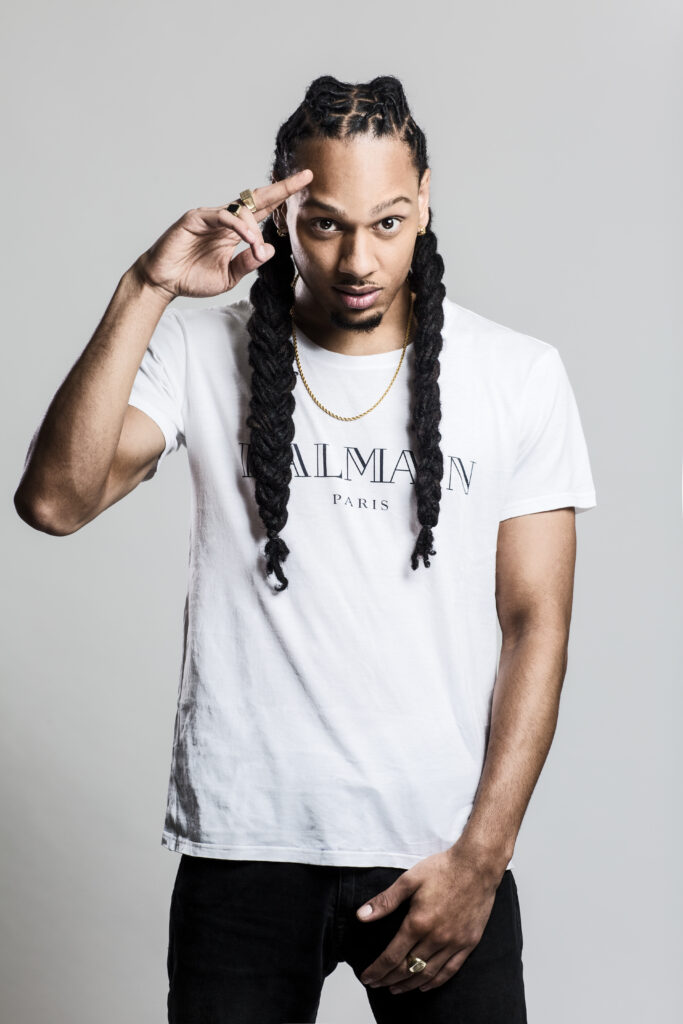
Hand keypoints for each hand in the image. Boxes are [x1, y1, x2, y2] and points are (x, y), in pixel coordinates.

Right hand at [131, 168, 312, 301]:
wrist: (164, 282)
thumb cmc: (193, 277)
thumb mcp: (229, 276)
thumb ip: (249, 263)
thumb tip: (270, 249)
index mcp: (235, 231)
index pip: (265, 210)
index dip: (284, 198)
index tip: (306, 186)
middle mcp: (226, 219)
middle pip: (258, 198)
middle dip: (282, 188)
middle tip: (306, 177)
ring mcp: (211, 216)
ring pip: (242, 209)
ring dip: (255, 227)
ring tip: (255, 246)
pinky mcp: (196, 218)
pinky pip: (224, 216)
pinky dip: (239, 226)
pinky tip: (248, 238)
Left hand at [356, 840, 503, 994]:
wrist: (477, 865)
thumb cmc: (442, 869)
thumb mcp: (409, 880)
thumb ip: (385, 901)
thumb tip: (361, 916)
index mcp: (418, 923)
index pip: (392, 956)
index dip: (378, 970)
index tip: (366, 977)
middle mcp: (436, 938)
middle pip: (408, 968)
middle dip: (389, 979)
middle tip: (377, 985)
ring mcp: (454, 943)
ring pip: (428, 973)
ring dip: (409, 984)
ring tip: (395, 989)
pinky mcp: (468, 943)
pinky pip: (450, 970)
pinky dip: (435, 982)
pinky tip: (425, 986)